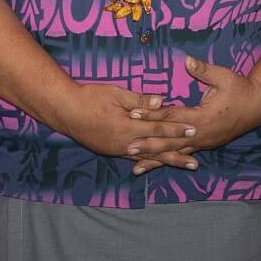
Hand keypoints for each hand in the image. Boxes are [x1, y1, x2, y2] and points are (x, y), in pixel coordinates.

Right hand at [60, 81, 185, 158]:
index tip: (193, 129)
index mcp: (127, 127)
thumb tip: (161, 101)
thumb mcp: (115, 93)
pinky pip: (133, 158)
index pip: (158, 128)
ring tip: (183, 166)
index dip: (176, 129)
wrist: (64, 110)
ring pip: (147, 157)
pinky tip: (155, 166)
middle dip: (177, 154)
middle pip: (156, 150)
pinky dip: (147, 162)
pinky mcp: (111, 151)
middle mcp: (124, 143)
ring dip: (166, 162)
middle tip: (195, 163)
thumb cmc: (89, 97)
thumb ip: (139, 100)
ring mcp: (117, 150)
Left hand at [129, 56, 260, 174]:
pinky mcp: (203, 145)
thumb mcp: (224, 76)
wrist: (258, 106)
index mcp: (203, 116)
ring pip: (174, 153)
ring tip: (134, 166)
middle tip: (127, 147)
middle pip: (169, 140)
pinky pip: (181, 155)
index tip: (132, 114)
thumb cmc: (240, 89)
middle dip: (148, 144)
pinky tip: (153, 167)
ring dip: (155, 160)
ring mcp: (202, 142)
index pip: (172, 116)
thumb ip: (204, 70)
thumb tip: (187, 60)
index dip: (152, 115)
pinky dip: (166, 162)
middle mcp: (201, 133)